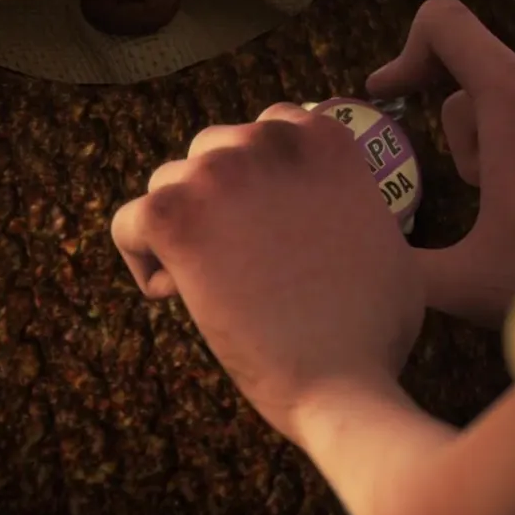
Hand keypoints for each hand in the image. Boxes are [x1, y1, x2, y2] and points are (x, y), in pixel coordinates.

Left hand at [111, 104, 424, 442]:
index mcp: (323, 138)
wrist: (343, 385)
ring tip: (220, 290)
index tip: (272, 235)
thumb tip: (328, 199)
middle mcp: (269, 140)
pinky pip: (128, 224)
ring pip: (168, 187)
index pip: (267, 129)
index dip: (262, 185)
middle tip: (246, 270)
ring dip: (185, 235)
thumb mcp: (386, 237)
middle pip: (212, 155)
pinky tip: (181, 297)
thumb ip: (348, 198)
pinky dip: (145, 263)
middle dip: (218, 208)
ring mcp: (218, 173)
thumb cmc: (372, 330)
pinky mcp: (172, 216)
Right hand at [367, 0, 514, 328]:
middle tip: (483, 198)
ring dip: (507, 144)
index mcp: (513, 101)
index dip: (405, 54)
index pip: (444, 24)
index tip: (390, 96)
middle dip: (466, 135)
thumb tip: (360, 247)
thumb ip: (391, 258)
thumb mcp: (453, 282)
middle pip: (480, 79)